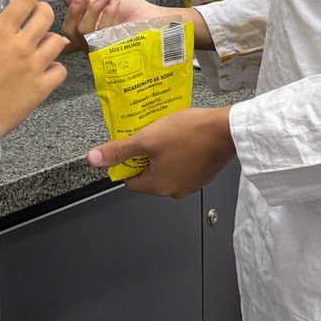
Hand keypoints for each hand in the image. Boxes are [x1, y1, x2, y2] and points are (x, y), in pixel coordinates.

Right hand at [0, 0, 67, 135]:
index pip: (25, 1)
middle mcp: (20, 46)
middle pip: (46, 15)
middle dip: (43, 12)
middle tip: (38, 17)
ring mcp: (34, 66)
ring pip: (57, 41)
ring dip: (50, 40)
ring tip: (42, 46)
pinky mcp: (42, 87)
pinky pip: (60, 70)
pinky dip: (55, 68)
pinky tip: (45, 70)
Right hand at [59, 0, 165, 51]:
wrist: (157, 18)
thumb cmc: (137, 13)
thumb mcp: (109, 3)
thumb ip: (89, 2)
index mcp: (90, 34)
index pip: (69, 31)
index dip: (67, 15)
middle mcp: (93, 44)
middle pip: (70, 33)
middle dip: (76, 10)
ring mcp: (102, 50)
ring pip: (84, 32)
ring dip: (93, 9)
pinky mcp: (113, 53)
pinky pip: (101, 35)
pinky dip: (107, 14)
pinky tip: (115, 4)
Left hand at [87, 107, 235, 198]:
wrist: (227, 130)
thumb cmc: (189, 133)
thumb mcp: (147, 138)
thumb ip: (120, 150)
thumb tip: (93, 160)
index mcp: (158, 186)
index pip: (129, 181)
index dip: (127, 162)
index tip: (131, 145)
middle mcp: (174, 191)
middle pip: (148, 175)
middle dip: (146, 155)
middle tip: (149, 135)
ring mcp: (191, 184)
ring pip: (166, 168)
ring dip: (163, 153)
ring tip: (166, 133)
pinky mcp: (203, 174)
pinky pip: (183, 165)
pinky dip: (179, 153)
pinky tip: (182, 137)